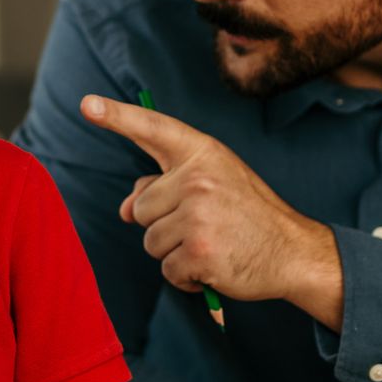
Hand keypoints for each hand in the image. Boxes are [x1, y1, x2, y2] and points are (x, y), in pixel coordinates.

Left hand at [79, 95, 342, 322]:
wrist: (294, 251)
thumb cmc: (247, 215)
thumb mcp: (212, 185)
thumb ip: (164, 187)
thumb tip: (124, 209)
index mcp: (203, 154)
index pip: (154, 129)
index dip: (118, 116)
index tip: (88, 104)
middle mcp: (198, 178)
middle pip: (140, 207)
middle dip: (163, 223)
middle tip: (205, 225)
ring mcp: (198, 215)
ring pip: (150, 241)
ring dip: (174, 252)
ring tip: (211, 244)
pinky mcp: (199, 251)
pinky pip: (167, 270)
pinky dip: (186, 277)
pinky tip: (214, 266)